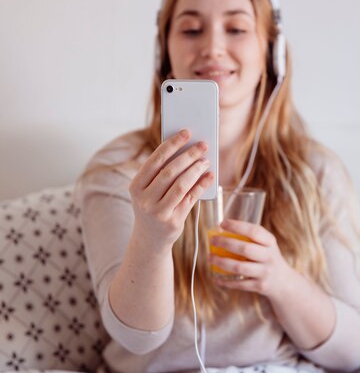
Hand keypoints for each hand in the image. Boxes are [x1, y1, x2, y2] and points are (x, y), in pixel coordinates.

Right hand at [129, 129, 213, 250]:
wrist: (149, 240)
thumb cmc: (152, 206)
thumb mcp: (148, 190)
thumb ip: (161, 172)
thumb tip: (184, 148)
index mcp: (135, 187)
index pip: (155, 161)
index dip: (171, 145)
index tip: (186, 133)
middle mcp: (144, 200)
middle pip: (170, 172)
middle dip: (188, 156)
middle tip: (202, 145)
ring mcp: (158, 212)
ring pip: (181, 185)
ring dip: (196, 170)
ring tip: (206, 160)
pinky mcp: (173, 222)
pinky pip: (190, 199)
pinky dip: (201, 186)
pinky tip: (209, 176)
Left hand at [209, 218, 288, 297]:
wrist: (283, 282)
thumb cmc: (267, 258)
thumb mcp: (266, 245)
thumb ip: (249, 238)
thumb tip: (221, 231)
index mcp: (270, 242)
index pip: (254, 231)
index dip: (237, 226)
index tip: (222, 223)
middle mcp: (269, 256)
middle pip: (245, 249)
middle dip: (226, 243)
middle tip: (213, 240)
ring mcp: (265, 272)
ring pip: (239, 267)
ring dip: (222, 262)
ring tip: (210, 257)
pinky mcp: (260, 286)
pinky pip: (239, 284)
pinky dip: (225, 282)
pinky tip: (216, 278)